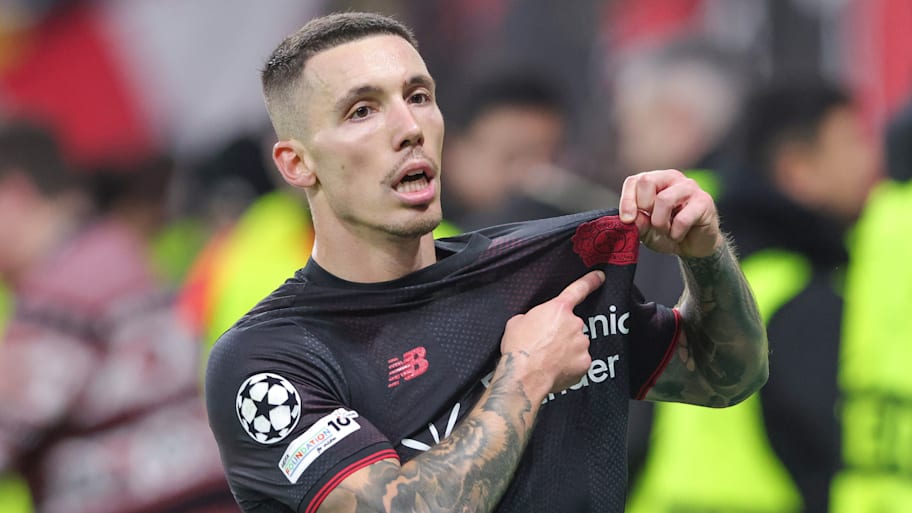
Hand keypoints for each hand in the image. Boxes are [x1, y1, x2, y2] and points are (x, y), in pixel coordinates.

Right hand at [500, 270, 604, 396]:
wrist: (524, 375)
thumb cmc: (519, 348)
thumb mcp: (517, 322)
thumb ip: (533, 317)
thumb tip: (535, 323)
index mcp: (558, 309)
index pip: (578, 290)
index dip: (590, 281)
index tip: (600, 277)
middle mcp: (574, 324)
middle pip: (572, 326)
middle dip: (561, 334)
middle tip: (545, 345)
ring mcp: (582, 344)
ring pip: (576, 345)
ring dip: (566, 350)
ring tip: (548, 359)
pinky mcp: (585, 363)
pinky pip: (579, 362)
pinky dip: (570, 365)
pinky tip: (556, 369)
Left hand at [619, 169, 723, 257]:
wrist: (694, 246)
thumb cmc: (669, 232)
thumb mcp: (646, 230)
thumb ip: (637, 222)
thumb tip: (631, 218)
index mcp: (655, 181)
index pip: (634, 181)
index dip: (627, 201)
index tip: (627, 220)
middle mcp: (672, 178)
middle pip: (647, 181)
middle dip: (644, 207)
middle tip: (652, 223)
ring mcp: (689, 187)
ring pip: (664, 199)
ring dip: (660, 223)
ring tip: (666, 232)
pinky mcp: (704, 201)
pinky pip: (682, 219)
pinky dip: (675, 233)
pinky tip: (678, 236)